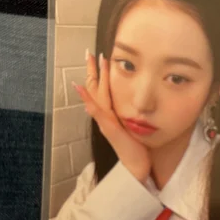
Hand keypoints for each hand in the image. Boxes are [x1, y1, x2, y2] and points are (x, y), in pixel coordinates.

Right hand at [73, 50, 151, 182]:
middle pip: (95, 90)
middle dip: (92, 71)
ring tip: (93, 61)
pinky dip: (88, 100)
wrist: (137, 167)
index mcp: (110, 115)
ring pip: (97, 96)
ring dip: (94, 78)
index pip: (101, 91)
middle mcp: (105, 117)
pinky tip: (82, 89)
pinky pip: (97, 111)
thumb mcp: (131, 127)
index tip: (98, 57)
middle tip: (89, 52)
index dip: (98, 74)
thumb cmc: (136, 148)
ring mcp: (105, 122)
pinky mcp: (110, 128)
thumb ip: (126, 115)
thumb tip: (125, 104)